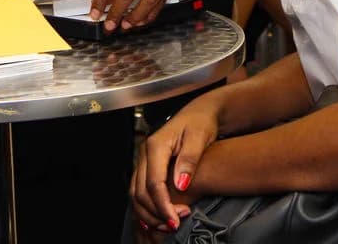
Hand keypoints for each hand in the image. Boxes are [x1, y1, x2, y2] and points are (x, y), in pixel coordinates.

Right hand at [131, 97, 218, 232]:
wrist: (200, 113)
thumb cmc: (201, 122)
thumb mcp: (199, 138)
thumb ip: (189, 160)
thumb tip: (180, 184)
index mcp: (156, 145)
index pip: (154, 183)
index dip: (164, 205)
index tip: (176, 219)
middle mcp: (145, 152)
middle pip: (141, 191)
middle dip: (156, 212)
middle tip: (175, 224)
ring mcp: (144, 159)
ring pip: (136, 193)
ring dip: (150, 212)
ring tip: (170, 223)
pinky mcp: (147, 166)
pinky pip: (140, 190)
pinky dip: (148, 206)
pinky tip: (162, 215)